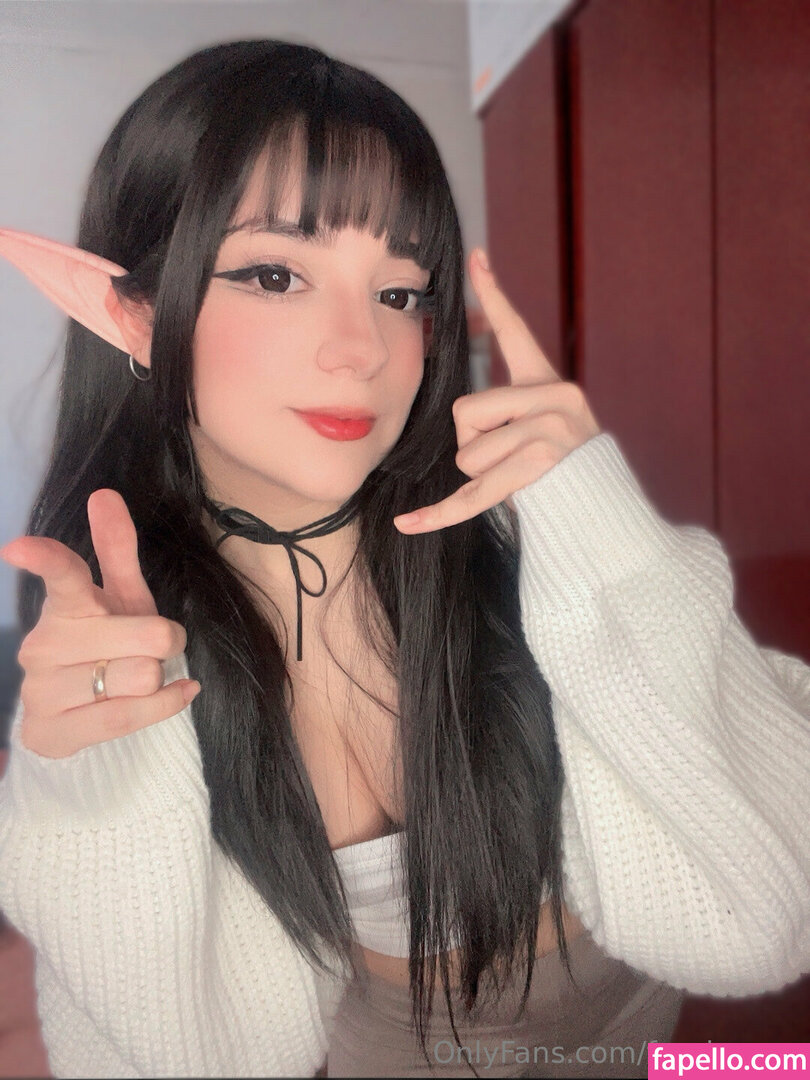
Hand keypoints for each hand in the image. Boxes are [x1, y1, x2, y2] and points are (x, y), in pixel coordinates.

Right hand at [0, 490, 198, 758]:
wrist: (80, 714)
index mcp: (64, 606)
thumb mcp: (122, 597)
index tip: (18, 548)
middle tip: (157, 645)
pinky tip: (179, 692)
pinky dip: (166, 704)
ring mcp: (42, 691)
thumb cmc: (108, 643)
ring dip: (158, 678)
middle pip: (143, 638)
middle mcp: (45, 645)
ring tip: (141, 676)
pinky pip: (127, 717)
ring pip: (139, 678)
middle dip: (165, 642)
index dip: (44, 560)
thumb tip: (105, 494)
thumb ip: (117, 549)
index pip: (60, 578)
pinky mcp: (50, 732)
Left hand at [393, 248, 600, 532]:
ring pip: (468, 455)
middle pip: (466, 413)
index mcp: (549, 383)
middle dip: (473, 443)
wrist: (603, 512)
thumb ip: (507, 408)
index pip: (516, 331)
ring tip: (519, 480)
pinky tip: (406, 523)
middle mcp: (554, 398)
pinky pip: (471, 495)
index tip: (475, 256)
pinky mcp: (538, 471)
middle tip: (510, 458)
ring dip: (481, 477)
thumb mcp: (543, 426)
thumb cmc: (561, 470)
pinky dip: (437, 515)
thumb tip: (464, 412)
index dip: (494, 295)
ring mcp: (549, 432)